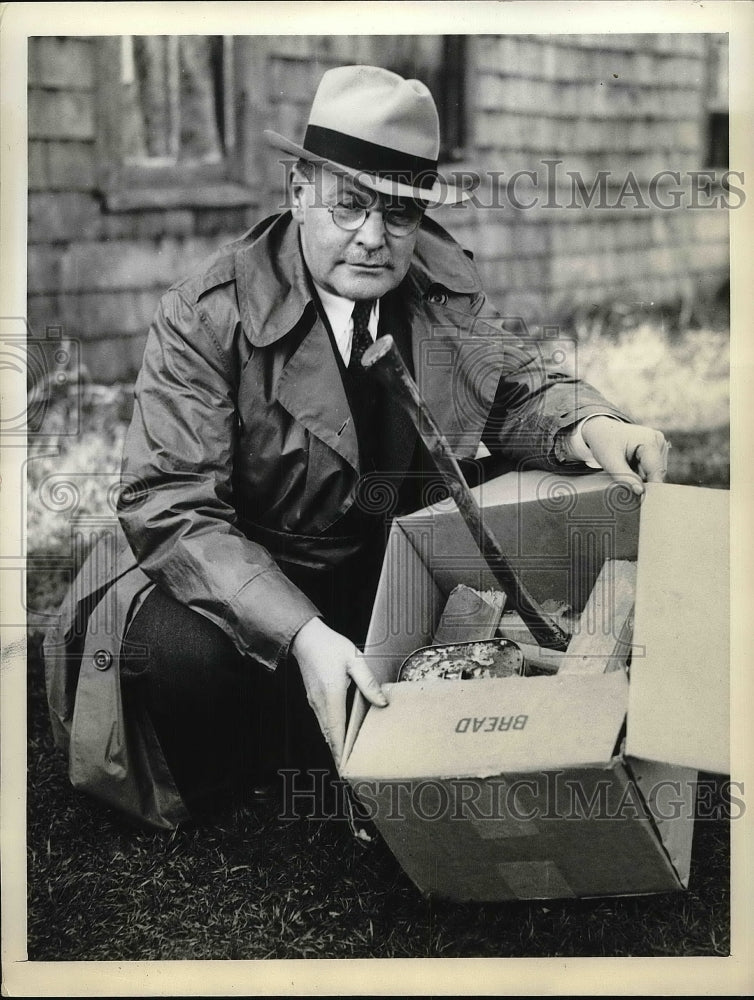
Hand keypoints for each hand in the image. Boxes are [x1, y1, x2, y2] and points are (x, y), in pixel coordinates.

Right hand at [291, 617, 387, 767]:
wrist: (305, 638)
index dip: (341, 752)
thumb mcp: (354, 660)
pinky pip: (323, 721)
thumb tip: (382, 702)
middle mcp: (320, 703)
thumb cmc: (330, 647)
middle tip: (350, 770)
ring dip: (335, 744)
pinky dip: (331, 733)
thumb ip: (368, 683)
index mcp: (332, 696)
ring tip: (347, 757)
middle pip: (330, 736)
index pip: (337, 731)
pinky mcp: (314, 698)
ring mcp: (315, 702)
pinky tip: (339, 736)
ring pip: (325, 730)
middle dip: (339, 754)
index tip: (346, 769)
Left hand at [581, 416, 668, 494]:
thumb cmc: (604, 443)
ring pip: (654, 472)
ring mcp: (659, 443)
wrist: (600, 430)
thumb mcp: (610, 461)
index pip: (656, 472)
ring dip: (641, 476)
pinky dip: (641, 471)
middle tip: (625, 480)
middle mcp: (658, 440)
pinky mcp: (656, 448)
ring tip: (625, 467)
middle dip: (642, 480)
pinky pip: (651, 468)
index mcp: (650, 440)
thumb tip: (640, 492)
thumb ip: (624, 477)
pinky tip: (630, 465)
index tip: (641, 500)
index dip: (649, 488)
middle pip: (656, 473)